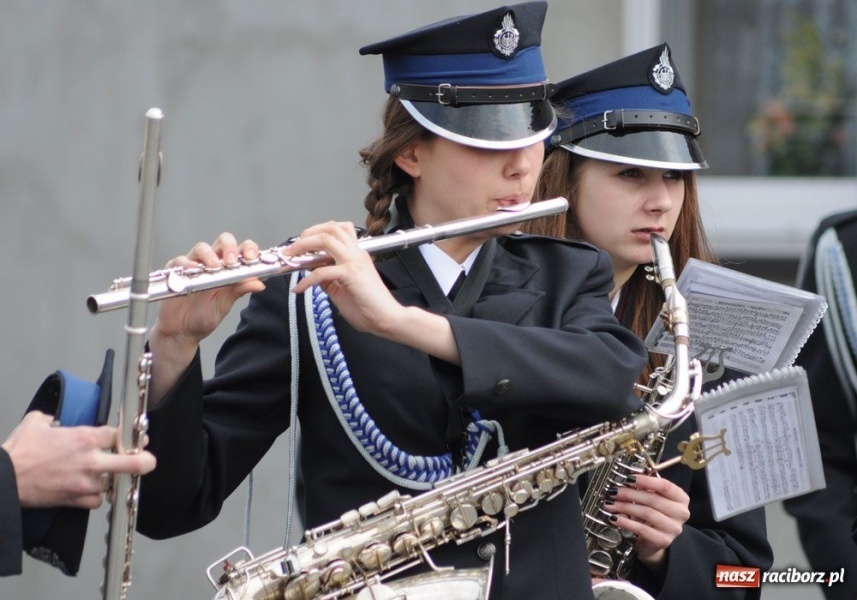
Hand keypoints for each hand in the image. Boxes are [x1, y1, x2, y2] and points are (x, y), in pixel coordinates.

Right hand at [2, 411, 156, 508]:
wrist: (4, 478)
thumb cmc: (19, 450)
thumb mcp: (36, 423)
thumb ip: (50, 418)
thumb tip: (52, 420)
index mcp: (85, 437)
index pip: (119, 435)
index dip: (127, 436)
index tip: (133, 437)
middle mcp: (91, 460)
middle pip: (134, 462)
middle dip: (145, 461)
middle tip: (148, 460)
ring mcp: (86, 483)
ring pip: (115, 483)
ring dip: (113, 480)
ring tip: (111, 476)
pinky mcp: (76, 501)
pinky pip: (97, 502)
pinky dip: (96, 498)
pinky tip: (92, 492)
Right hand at [152, 232, 264, 345]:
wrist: (182, 331)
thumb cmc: (204, 316)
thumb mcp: (225, 304)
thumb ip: (240, 290)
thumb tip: (260, 283)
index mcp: (229, 269)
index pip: (241, 250)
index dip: (249, 249)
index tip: (252, 258)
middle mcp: (213, 263)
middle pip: (223, 241)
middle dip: (229, 247)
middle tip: (232, 261)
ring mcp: (194, 266)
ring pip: (202, 247)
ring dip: (209, 254)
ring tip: (213, 267)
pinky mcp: (176, 271)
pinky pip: (180, 261)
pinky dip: (186, 263)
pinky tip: (192, 271)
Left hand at [285, 221, 460, 363]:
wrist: (388, 319)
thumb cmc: (369, 308)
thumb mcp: (342, 290)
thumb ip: (329, 280)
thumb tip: (313, 273)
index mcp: (357, 255)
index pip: (337, 231)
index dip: (316, 234)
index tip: (301, 247)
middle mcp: (356, 253)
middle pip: (330, 228)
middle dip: (307, 234)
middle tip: (292, 248)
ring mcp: (354, 261)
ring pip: (326, 239)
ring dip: (304, 245)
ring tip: (291, 257)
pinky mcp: (352, 274)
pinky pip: (322, 271)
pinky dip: (306, 280)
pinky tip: (299, 289)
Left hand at [601, 474, 689, 572]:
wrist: (653, 540)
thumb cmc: (653, 514)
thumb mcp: (652, 498)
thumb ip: (645, 488)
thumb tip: (628, 478)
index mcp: (681, 498)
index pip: (665, 486)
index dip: (646, 481)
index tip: (628, 479)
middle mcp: (681, 513)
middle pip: (653, 499)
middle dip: (630, 494)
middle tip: (614, 492)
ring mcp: (673, 528)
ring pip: (646, 513)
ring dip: (625, 507)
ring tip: (610, 504)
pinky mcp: (663, 540)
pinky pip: (641, 529)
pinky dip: (625, 522)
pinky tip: (614, 518)